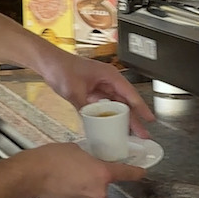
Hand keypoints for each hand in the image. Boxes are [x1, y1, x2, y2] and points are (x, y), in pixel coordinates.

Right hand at [20, 142, 144, 197]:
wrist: (30, 176)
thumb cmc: (49, 160)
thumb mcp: (74, 149)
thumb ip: (88, 157)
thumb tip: (87, 160)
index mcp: (101, 173)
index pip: (126, 173)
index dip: (135, 172)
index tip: (141, 172)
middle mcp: (97, 191)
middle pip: (102, 183)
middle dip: (92, 176)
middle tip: (77, 167)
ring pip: (89, 192)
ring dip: (81, 185)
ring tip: (64, 176)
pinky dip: (71, 193)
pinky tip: (60, 184)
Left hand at [40, 51, 155, 137]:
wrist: (48, 63)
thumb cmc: (62, 68)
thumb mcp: (74, 90)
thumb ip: (85, 107)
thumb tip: (93, 123)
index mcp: (109, 75)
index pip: (130, 93)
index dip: (141, 108)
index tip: (149, 119)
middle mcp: (107, 80)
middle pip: (125, 102)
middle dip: (134, 118)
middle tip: (142, 134)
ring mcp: (100, 86)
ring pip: (116, 105)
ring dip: (121, 119)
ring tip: (129, 134)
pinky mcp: (92, 91)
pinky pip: (104, 106)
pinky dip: (108, 116)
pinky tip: (110, 127)